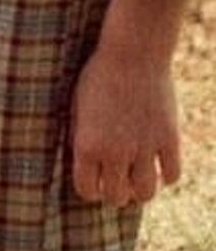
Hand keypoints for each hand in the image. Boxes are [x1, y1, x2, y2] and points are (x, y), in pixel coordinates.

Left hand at [71, 43, 181, 207]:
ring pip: (146, 193)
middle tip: (115, 182)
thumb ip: (80, 137)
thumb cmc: (98, 77)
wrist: (133, 54)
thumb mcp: (77, 107)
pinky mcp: (169, 140)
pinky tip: (158, 167)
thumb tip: (85, 164)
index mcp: (87, 145)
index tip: (93, 182)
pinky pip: (172, 175)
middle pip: (116, 196)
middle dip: (114, 193)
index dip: (90, 189)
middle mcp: (115, 152)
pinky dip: (166, 177)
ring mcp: (145, 148)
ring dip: (139, 191)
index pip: (87, 190)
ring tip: (135, 180)